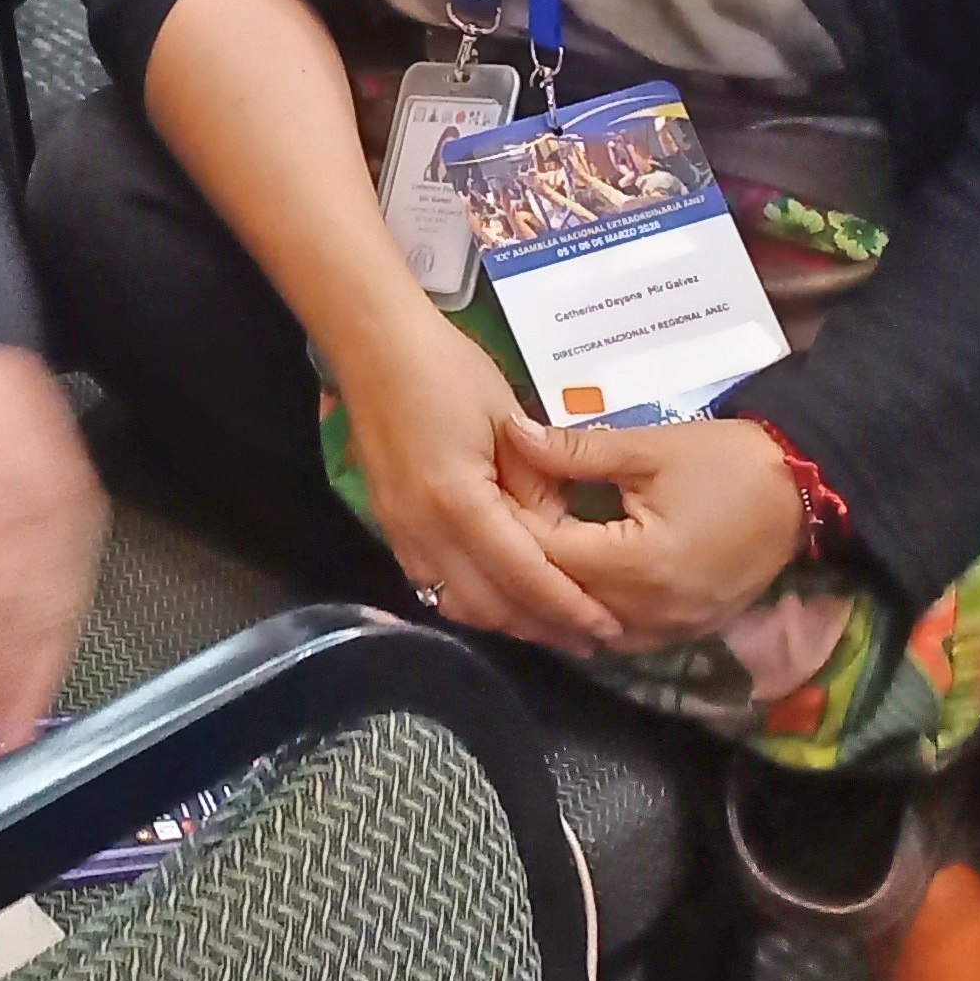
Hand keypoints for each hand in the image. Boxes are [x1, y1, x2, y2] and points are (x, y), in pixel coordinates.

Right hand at [328, 318, 623, 658]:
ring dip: (507, 620)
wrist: (373, 342)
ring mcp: (400, 530)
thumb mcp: (508, 418)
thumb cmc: (445, 368)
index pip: (523, 574)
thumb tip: (563, 532)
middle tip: (590, 638)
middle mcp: (424, 528)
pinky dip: (471, 600)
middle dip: (542, 626)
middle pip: (490, 604)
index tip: (606, 626)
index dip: (567, 606)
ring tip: (552, 625)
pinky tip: (500, 595)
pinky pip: (433, 583)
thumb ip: (537, 483)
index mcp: (458, 500)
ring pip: (457, 602)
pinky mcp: (390, 524)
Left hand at [500, 417, 806, 654]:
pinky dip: (589, 613)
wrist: (801, 492)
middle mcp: (650, 611)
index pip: (549, 555)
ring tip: (523, 555)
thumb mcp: (648, 448)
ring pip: (587, 626)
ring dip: (554, 595)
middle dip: (525, 564)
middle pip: (562, 598)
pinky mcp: (684, 633)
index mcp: (639, 564)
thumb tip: (513, 433)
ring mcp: (669, 630)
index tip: (482, 496)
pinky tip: (569, 583)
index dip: (510, 526)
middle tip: (491, 527)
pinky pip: (620, 635)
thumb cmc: (726, 462)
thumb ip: (575, 451)